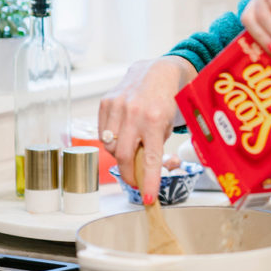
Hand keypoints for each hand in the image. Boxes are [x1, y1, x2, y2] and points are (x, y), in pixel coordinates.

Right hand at [98, 55, 196, 201]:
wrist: (157, 71)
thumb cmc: (166, 100)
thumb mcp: (168, 124)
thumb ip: (156, 146)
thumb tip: (149, 171)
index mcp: (155, 120)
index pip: (150, 158)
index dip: (149, 181)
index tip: (149, 198)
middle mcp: (134, 113)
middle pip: (124, 156)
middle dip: (129, 174)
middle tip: (136, 181)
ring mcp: (117, 106)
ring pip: (110, 146)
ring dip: (120, 154)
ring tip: (132, 146)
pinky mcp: (105, 102)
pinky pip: (102, 132)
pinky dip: (110, 139)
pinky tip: (122, 133)